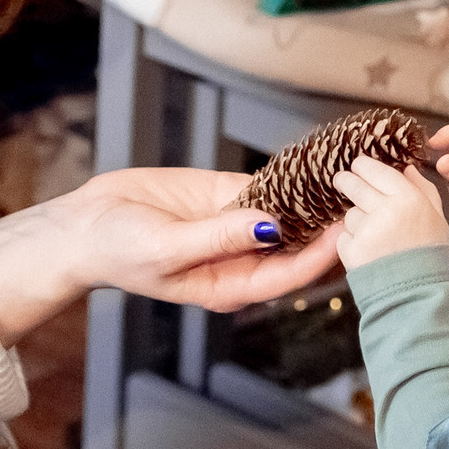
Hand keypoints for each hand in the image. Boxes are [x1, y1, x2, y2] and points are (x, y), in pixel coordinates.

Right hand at [0, 168, 343, 343]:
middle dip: (329, 226)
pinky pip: (266, 188)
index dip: (321, 254)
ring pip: (288, 213)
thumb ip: (219, 237)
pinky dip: (291, 177)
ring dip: (317, 198)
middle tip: (366, 197)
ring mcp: (234, 227)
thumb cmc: (116, 252)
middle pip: (297, 245)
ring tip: (354, 174)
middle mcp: (240, 259)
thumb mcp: (167, 247)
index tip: (349, 230)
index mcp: (230, 286)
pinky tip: (319, 162)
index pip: (288, 273)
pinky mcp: (224, 197)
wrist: (82, 227)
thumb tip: (270, 227)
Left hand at [330, 156, 448, 270]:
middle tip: (343, 182)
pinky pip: (343, 237)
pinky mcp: (352, 250)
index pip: (374, 170)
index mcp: (409, 198)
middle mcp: (386, 210)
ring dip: (356, 221)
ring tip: (376, 238)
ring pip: (349, 214)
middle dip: (346, 181)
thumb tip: (408, 169)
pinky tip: (370, 253)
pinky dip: (352, 243)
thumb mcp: (437, 219)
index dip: (362, 166)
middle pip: (352, 184)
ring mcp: (366, 230)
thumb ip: (424, 190)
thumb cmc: (433, 256)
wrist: (421, 296)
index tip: (358, 167)